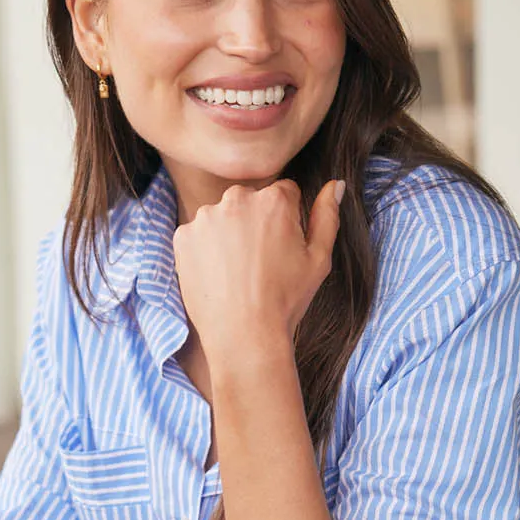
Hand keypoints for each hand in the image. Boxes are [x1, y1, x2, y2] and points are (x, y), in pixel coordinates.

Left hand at [172, 179, 343, 364]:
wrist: (244, 335)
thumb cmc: (286, 299)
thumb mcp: (319, 258)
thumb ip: (327, 215)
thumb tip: (336, 184)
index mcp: (274, 199)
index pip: (285, 193)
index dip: (287, 221)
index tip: (283, 248)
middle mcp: (237, 199)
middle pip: (251, 201)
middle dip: (256, 222)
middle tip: (261, 263)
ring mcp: (206, 217)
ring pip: (223, 217)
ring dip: (230, 235)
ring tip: (239, 272)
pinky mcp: (183, 237)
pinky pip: (198, 235)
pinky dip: (206, 250)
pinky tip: (219, 276)